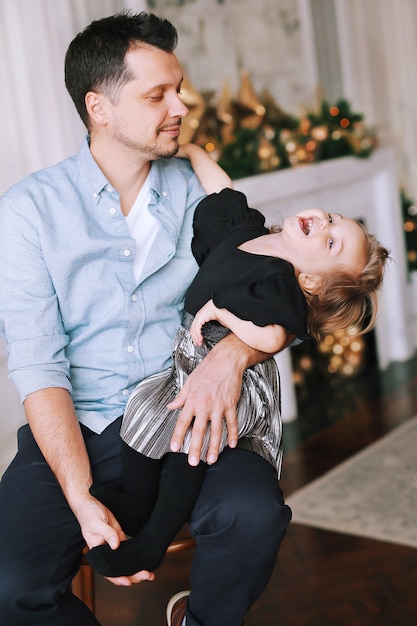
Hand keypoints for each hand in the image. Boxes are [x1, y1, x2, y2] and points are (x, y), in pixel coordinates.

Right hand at [76, 494, 154, 585]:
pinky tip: (144, 559)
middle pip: (119, 568)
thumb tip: (116, 545)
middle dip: (133, 575)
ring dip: (136, 567)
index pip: (107, 570)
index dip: (117, 578)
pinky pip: (127, 549)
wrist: (89, 503)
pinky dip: (135, 556)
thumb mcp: (97, 523)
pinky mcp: (118, 536)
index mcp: (97, 551)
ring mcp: (113, 544)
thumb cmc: (88, 514)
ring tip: (149, 573)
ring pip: (125, 561)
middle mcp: (106, 551)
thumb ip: (106, 533)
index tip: (128, 581)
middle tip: (146, 575)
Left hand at [167, 338, 244, 464]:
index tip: (175, 448)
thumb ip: (180, 397)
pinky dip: (233, 434)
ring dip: (214, 447)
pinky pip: (232, 423)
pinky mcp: (231, 405)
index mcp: (192, 400)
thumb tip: (171, 406)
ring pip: (216, 431)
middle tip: (193, 462)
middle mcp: (204, 406)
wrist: (225, 361)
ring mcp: (218, 407)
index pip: (182, 422)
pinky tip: (232, 444)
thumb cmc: (207, 370)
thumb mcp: (189, 382)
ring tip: (212, 459)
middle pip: (198, 431)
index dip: (178, 436)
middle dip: (195, 448)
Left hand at [190, 299, 218, 344]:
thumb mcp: (216, 321)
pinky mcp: (200, 317)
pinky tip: (200, 338)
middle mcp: (200, 315)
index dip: (196, 333)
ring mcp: (199, 315)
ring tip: (199, 342)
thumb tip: (212, 332)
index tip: (197, 339)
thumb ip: (211, 325)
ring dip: (196, 336)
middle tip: (197, 343)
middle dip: (195, 337)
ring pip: (194, 328)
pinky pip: (197, 327)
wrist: (222, 308)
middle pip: (194, 327)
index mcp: (203, 315)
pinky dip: (197, 333)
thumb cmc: (222, 312)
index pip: (196, 326)